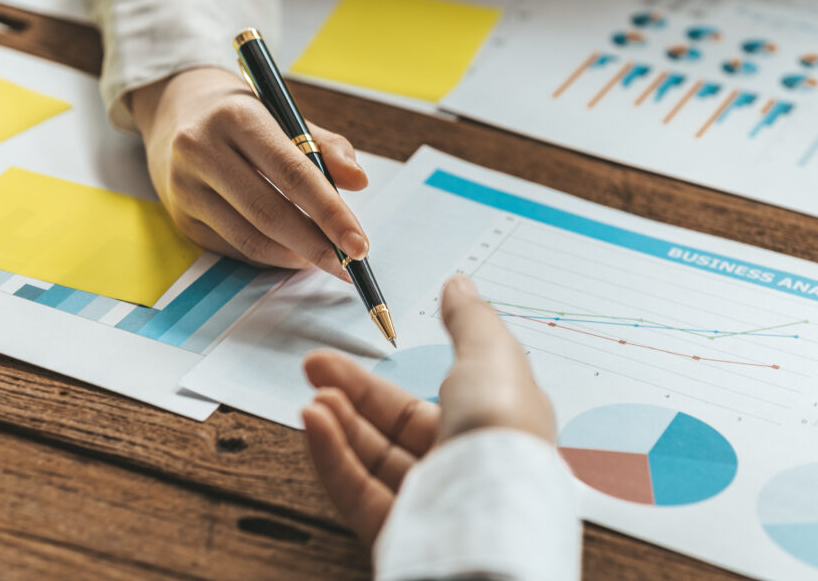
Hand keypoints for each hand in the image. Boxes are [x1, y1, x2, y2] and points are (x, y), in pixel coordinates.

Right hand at [131, 67, 368, 277]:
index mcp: (237, 116)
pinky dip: (271, 257)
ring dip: (295, 257)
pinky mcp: (182, 218)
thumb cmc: (247, 117)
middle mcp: (202, 150)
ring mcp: (185, 187)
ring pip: (250, 239)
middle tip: (350, 265)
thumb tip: (358, 181)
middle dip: (317, 246)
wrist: (177, 111)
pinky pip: (235, 249)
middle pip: (269, 213)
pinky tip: (293, 254)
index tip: (359, 244)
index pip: (293, 174)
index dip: (330, 214)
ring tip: (326, 260)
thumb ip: (328, 148)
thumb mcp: (288, 116)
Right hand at [302, 275, 554, 542]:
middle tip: (313, 367)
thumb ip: (470, 321)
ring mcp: (428, 503)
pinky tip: (314, 423)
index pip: (422, 405)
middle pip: (390, 432)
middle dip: (350, 396)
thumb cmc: (503, 434)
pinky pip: (357, 491)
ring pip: (371, 461)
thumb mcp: (492, 356)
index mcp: (486, 431)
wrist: (494, 518)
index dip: (380, 381)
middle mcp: (457, 468)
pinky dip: (332, 457)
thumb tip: (459, 285)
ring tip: (314, 398)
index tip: (346, 354)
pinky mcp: (400, 532)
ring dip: (339, 425)